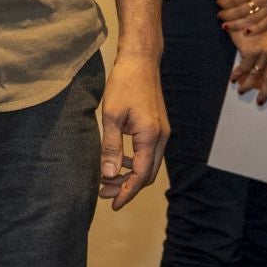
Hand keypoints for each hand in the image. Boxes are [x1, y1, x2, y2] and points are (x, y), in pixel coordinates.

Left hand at [97, 53, 167, 210]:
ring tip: (106, 179)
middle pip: (147, 174)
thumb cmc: (124, 84)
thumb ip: (111, 146)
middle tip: (104, 193)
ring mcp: (162, 133)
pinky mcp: (158, 127)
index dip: (127, 192)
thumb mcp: (111, 115)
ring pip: (149, 165)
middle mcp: (162, 138)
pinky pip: (148, 153)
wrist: (140, 62)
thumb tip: (109, 174)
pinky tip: (118, 160)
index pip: (141, 176)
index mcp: (151, 137)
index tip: (112, 204)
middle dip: (127, 187)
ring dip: (130, 175)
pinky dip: (134, 162)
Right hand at [228, 29, 266, 105]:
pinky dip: (238, 74)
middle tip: (260, 101)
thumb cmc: (256, 31)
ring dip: (248, 85)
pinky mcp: (252, 50)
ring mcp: (266, 50)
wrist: (244, 15)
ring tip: (242, 90)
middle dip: (265, 92)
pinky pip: (244, 68)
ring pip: (256, 75)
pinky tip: (233, 79)